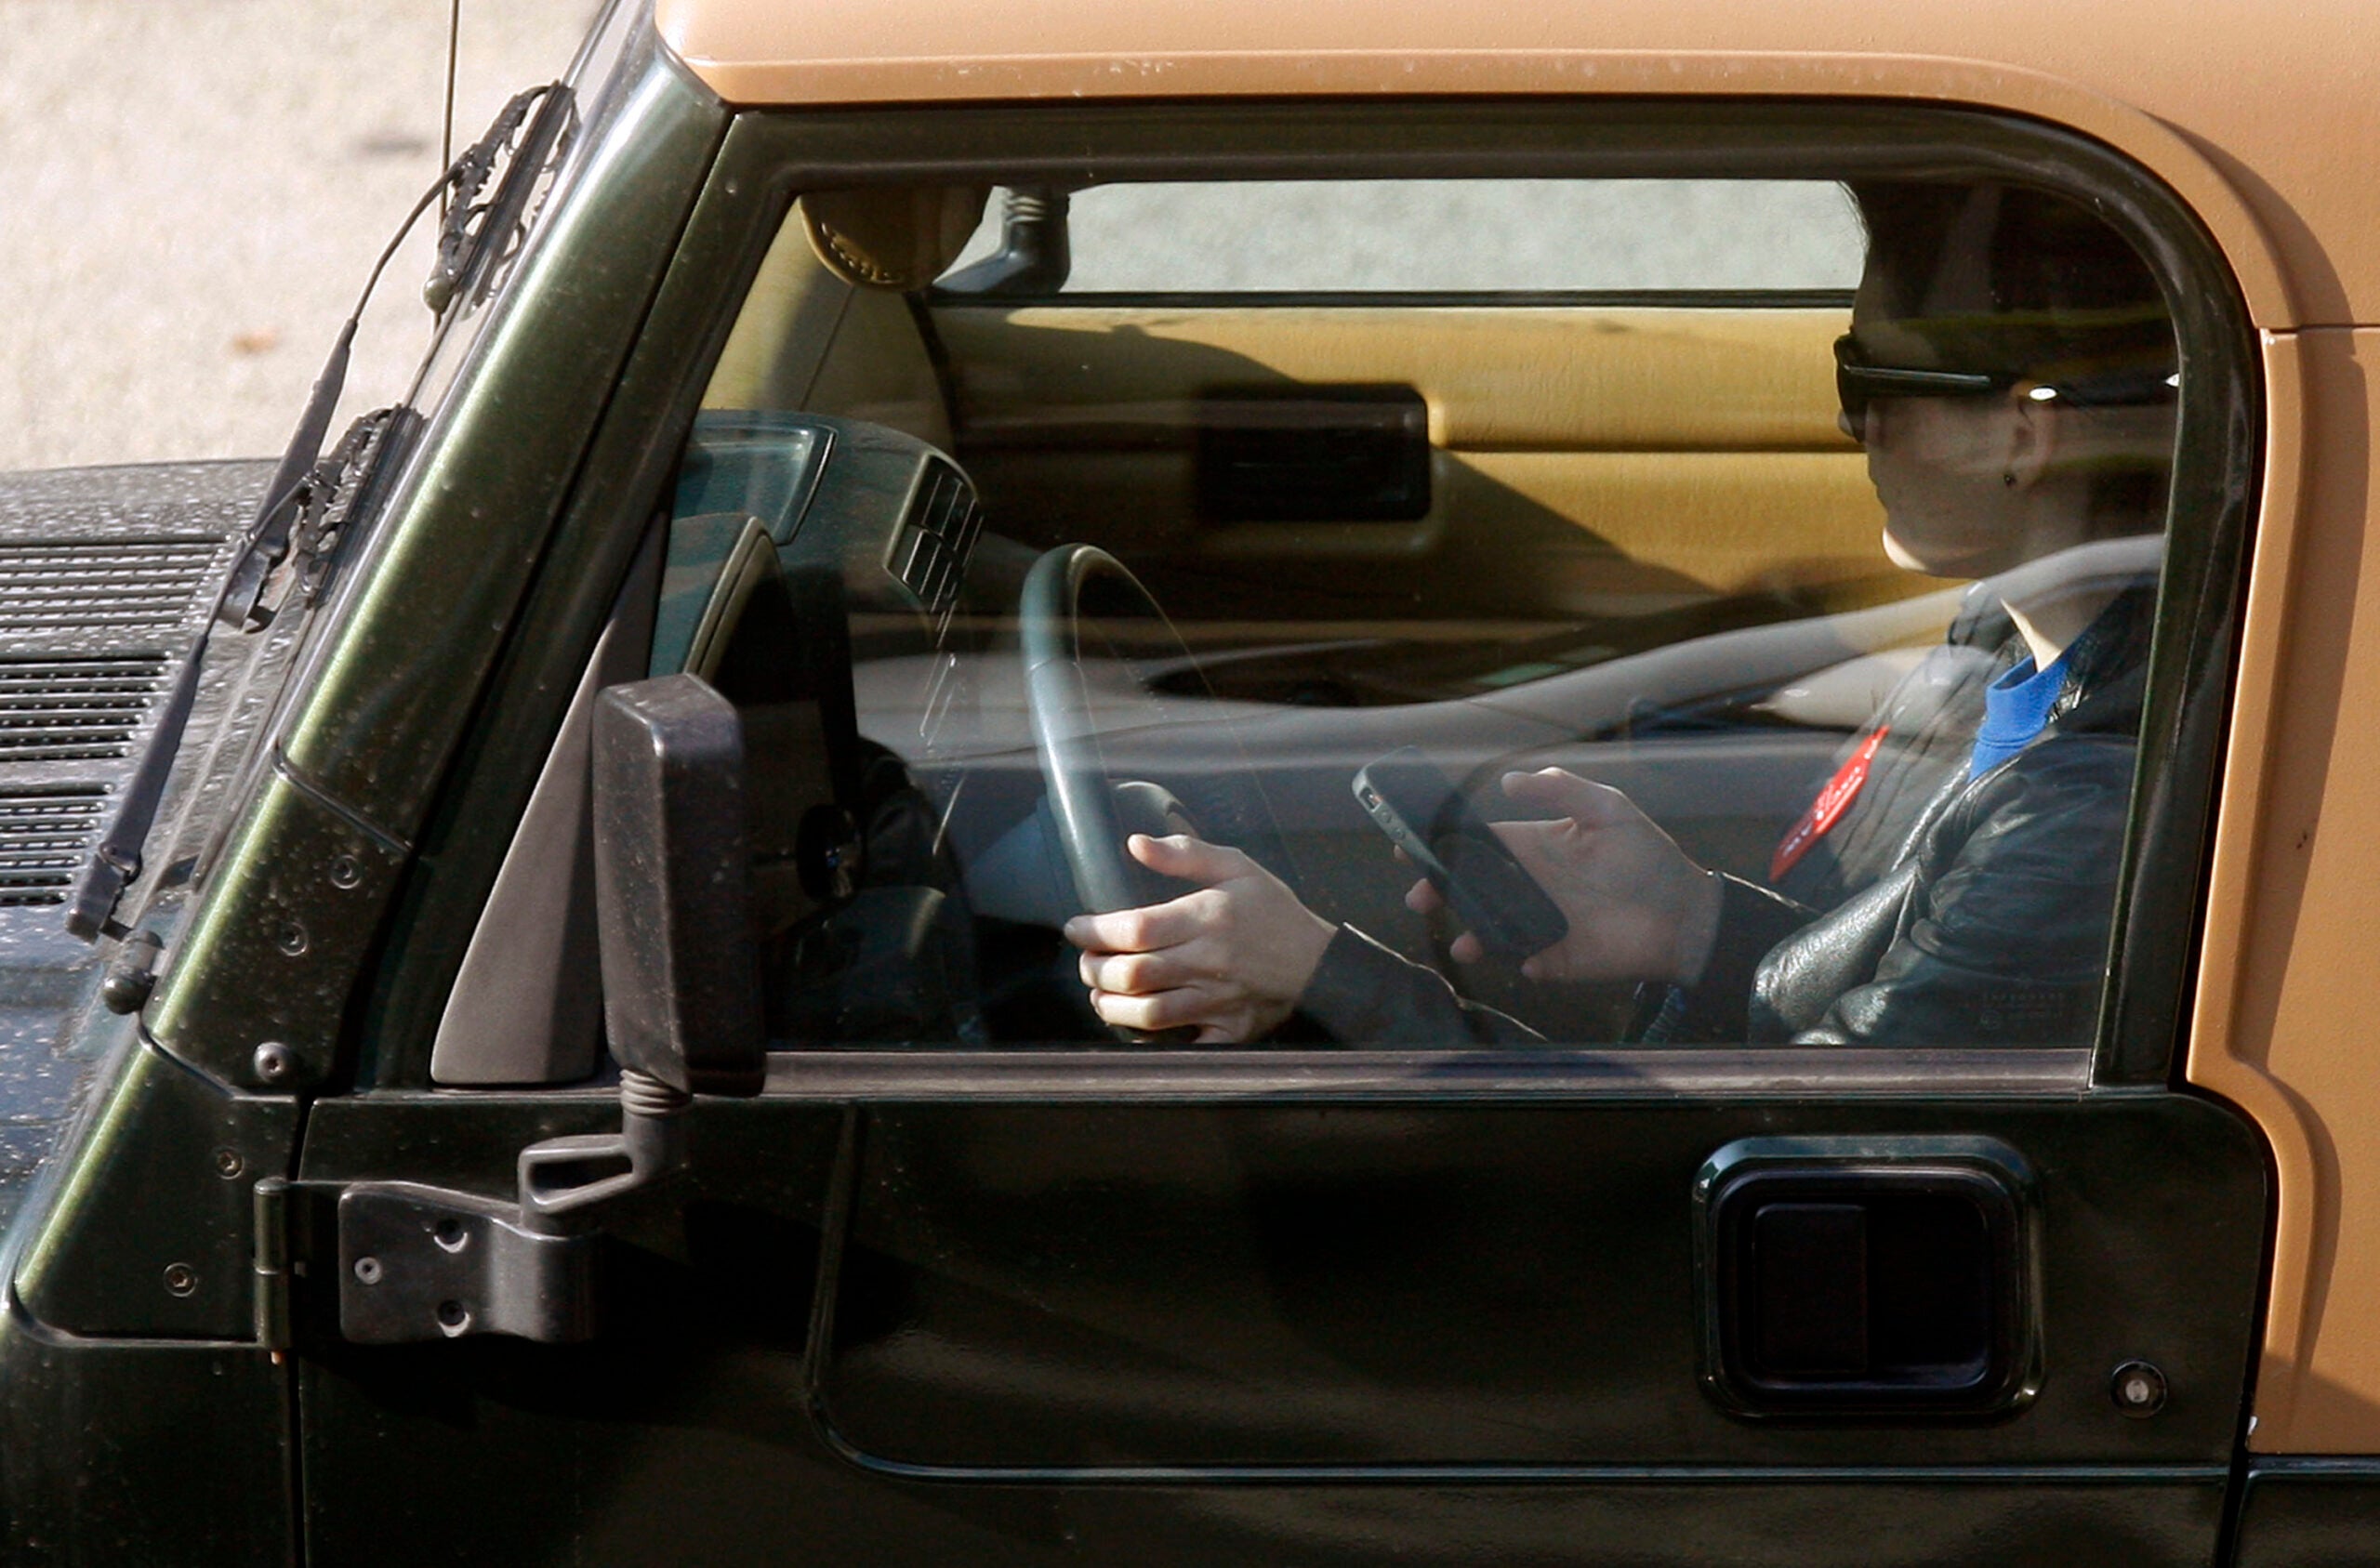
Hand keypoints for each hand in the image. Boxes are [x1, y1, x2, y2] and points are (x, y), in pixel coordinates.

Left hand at [1064, 834, 1336, 1043]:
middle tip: (1087, 962)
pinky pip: (1181, 1046)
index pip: (1134, 929)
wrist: (1322, 963)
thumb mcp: (1237, 867)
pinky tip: (1137, 1027)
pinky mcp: (1228, 1032)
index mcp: (1207, 918)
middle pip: (1132, 974)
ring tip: (1100, 994)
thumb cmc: (1275, 913)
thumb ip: (1184, 853)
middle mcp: (1208, 962)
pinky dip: (1151, 1042)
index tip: (1076, 928)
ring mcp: (1217, 1001)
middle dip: (1094, 970)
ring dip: (1111, 1006)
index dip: (1094, 931)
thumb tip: (1135, 844)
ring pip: (1147, 1014)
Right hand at [1406, 768, 1721, 984]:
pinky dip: (1520, 962)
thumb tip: (1507, 783)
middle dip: (1441, 892)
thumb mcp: (1609, 810)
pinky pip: (1527, 962)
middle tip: (1418, 897)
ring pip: (1491, 929)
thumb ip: (1562, 790)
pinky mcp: (1558, 958)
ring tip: (1461, 943)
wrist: (1685, 916)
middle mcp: (1531, 885)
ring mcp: (1541, 924)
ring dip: (1471, 934)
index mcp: (1536, 847)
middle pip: (1474, 888)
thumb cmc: (1648, 859)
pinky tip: (1524, 961)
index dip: (1445, 845)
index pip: (1481, 844)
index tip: (1409, 846)